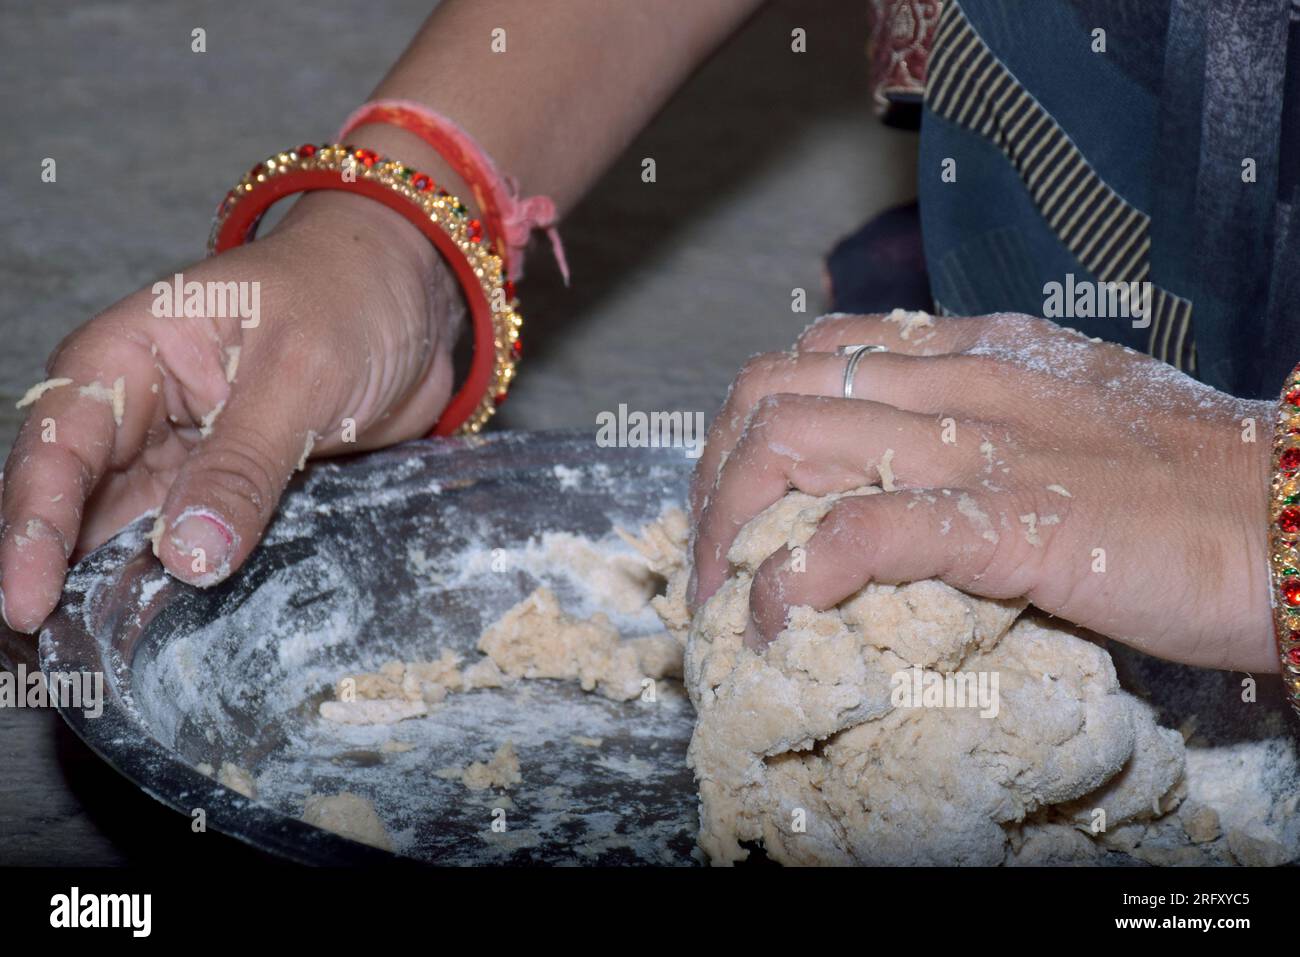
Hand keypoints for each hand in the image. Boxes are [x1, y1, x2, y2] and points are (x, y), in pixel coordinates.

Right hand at [0, 190, 462, 632]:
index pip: (55, 452)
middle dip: (53, 582)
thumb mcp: (298, 375)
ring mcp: (182, 458)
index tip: (25, 606)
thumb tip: (187, 558)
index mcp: (126, 359)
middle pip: (71, 507)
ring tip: (95, 674)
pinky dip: (176, 590)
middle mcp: (137, 414)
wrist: (410, 298)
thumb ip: (242, 463)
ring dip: (111, 597)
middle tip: (51, 666)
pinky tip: (167, 644)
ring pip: (124, 538)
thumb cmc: (347, 298)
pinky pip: (189, 546)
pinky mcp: (230, 491)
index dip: (31, 532)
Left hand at [689, 311, 1274, 672]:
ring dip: (728, 523)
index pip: (817, 355)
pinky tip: (774, 618)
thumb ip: (986, 426)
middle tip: (709, 551)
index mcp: (976, 350)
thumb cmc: (1193, 486)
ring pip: (791, 443)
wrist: (1296, 514)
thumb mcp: (1069, 422)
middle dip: (715, 471)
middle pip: (774, 391)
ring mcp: (979, 442)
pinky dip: (793, 577)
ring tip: (722, 593)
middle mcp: (962, 377)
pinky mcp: (1007, 519)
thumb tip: (908, 474)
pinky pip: (859, 532)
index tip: (737, 494)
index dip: (751, 422)